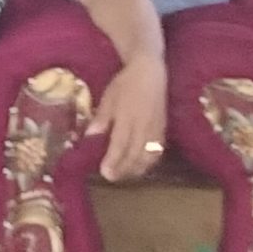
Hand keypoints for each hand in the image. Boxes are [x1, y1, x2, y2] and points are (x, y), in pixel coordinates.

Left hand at [90, 52, 167, 181]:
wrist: (150, 74)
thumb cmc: (125, 84)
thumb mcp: (108, 98)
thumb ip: (101, 118)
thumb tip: (89, 137)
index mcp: (128, 117)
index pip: (120, 144)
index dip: (113, 160)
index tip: (104, 172)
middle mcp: (144, 126)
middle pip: (135, 154)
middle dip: (123, 169)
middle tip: (111, 178)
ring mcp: (156, 129)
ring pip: (148, 156)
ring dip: (136, 169)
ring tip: (124, 176)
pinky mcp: (163, 130)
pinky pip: (158, 151)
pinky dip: (149, 162)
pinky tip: (141, 167)